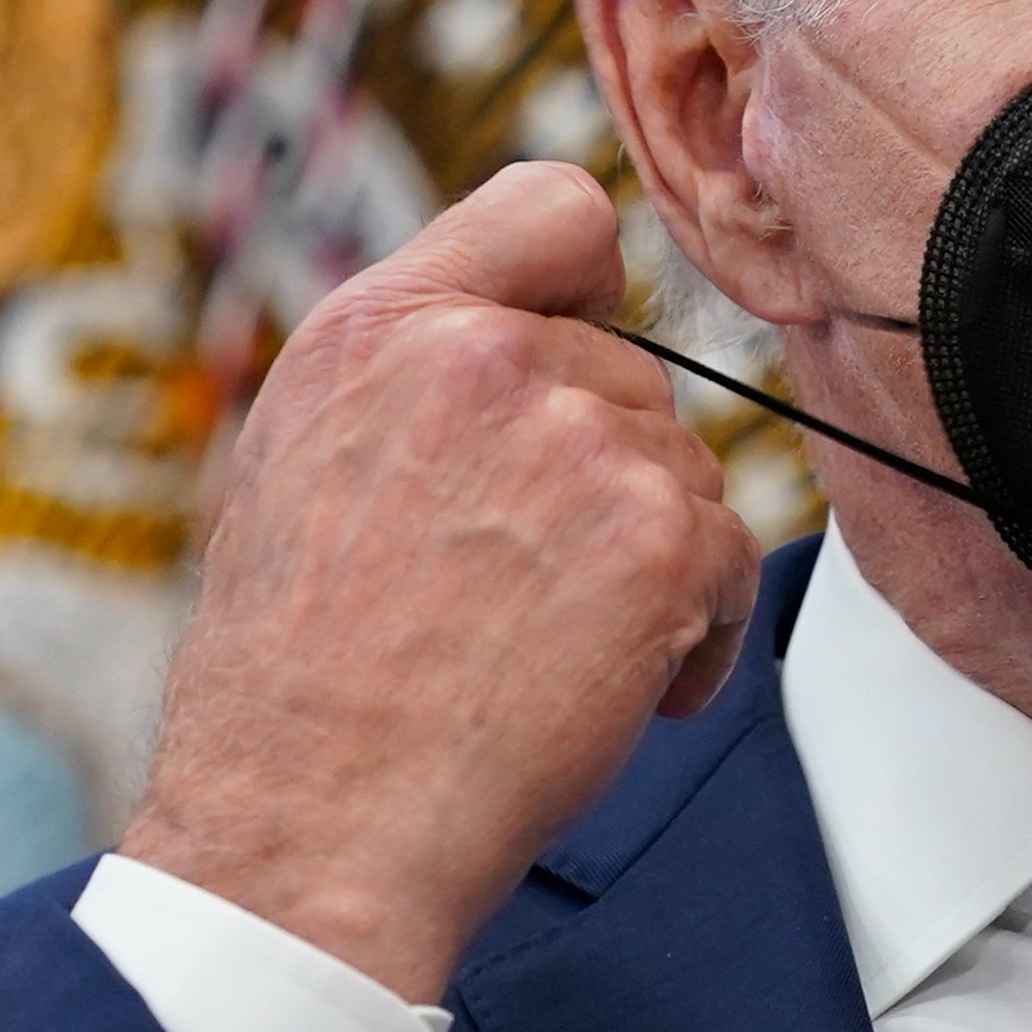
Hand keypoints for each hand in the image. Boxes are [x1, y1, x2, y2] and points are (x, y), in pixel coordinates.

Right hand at [121, 164, 764, 998]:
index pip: (554, 206)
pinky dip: (692, 638)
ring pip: (687, 470)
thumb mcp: (305, 461)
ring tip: (540, 646)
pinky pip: (731, 560)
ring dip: (647, 559)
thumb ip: (420, 372)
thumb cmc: (300, 676)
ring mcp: (581, 441)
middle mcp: (485, 358)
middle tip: (515, 583)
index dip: (587, 282)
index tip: (576, 349)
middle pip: (634, 375)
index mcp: (385, 324)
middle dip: (605, 474)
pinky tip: (606, 691)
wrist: (313, 825)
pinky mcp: (659, 537)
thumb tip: (531, 330)